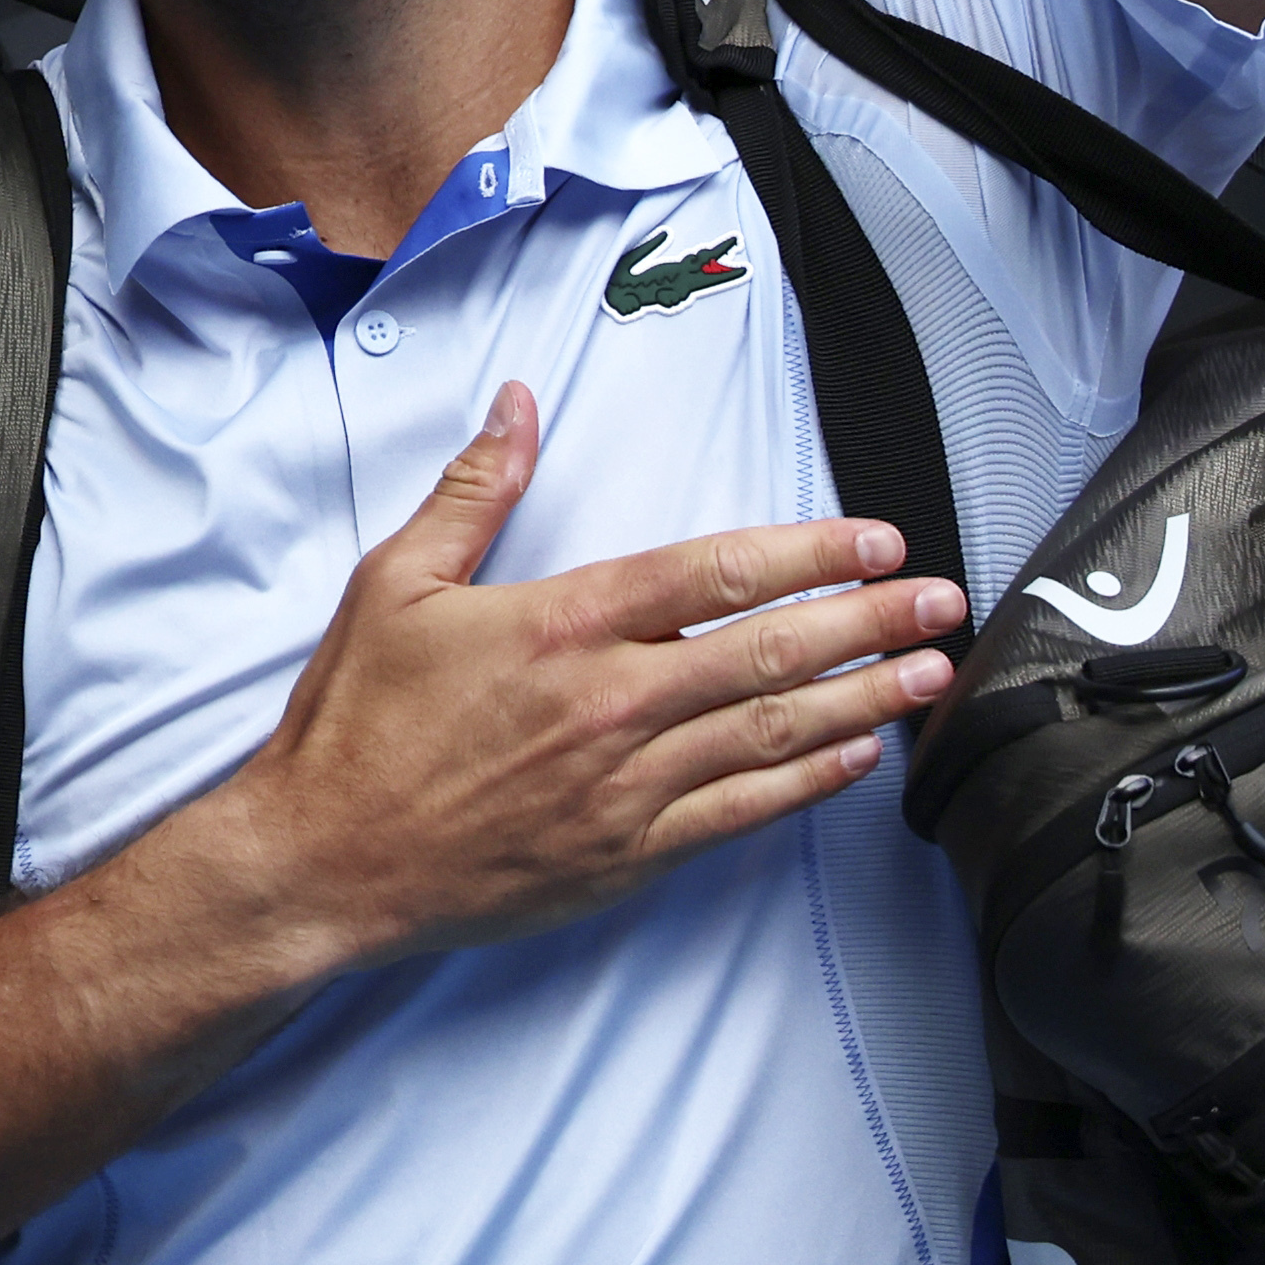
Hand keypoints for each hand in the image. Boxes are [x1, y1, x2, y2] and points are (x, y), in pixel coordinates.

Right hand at [193, 382, 968, 971]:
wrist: (323, 860)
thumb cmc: (356, 723)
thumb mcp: (398, 582)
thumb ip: (476, 491)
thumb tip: (520, 403)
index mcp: (563, 624)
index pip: (714, 574)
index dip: (808, 553)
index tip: (874, 540)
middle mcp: (609, 703)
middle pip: (769, 651)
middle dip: (870, 622)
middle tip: (942, 601)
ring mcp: (624, 787)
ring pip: (770, 734)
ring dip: (863, 700)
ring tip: (929, 675)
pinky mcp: (624, 855)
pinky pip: (738, 814)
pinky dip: (806, 785)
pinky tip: (856, 761)